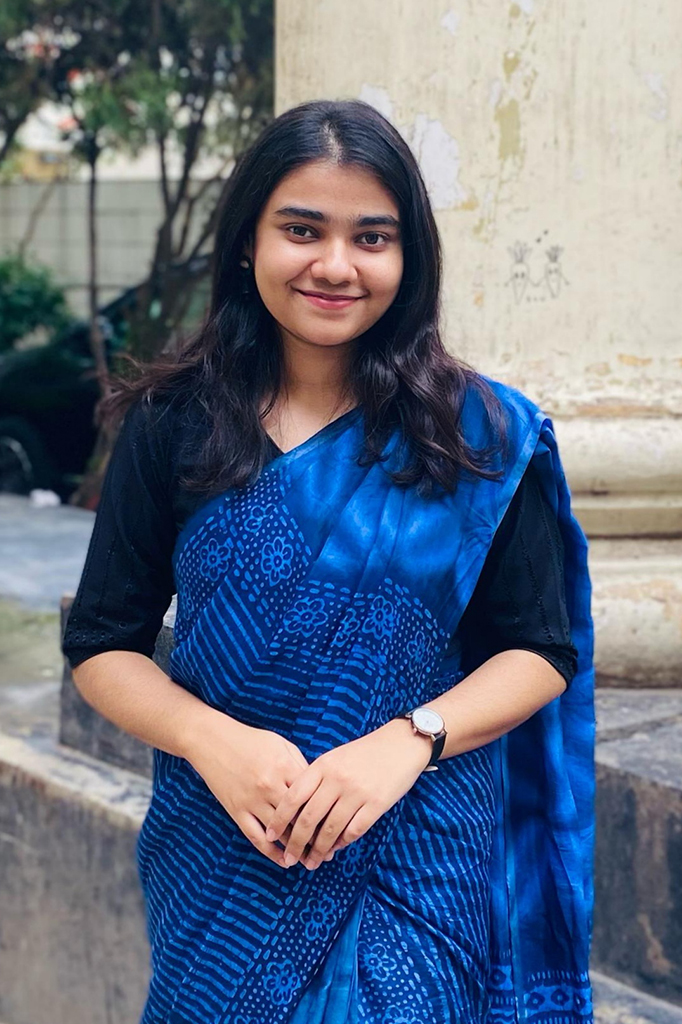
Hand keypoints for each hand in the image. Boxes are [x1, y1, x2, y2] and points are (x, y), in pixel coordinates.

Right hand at [184, 707, 336, 868]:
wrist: (213, 740)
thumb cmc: (251, 740)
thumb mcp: (281, 745)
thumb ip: (300, 766)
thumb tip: (318, 789)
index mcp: (285, 766)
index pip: (312, 797)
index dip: (326, 813)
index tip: (337, 825)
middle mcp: (270, 785)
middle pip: (298, 818)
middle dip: (315, 837)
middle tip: (329, 850)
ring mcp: (252, 800)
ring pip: (280, 832)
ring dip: (296, 849)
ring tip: (310, 860)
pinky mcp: (237, 810)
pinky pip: (256, 837)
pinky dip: (271, 853)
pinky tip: (284, 861)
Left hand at [264, 718, 432, 869]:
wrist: (400, 744)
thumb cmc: (364, 752)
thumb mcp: (334, 758)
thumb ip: (316, 778)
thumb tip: (297, 809)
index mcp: (323, 766)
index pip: (293, 796)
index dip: (279, 819)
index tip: (271, 835)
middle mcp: (337, 780)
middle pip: (309, 818)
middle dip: (296, 843)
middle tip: (289, 859)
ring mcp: (357, 793)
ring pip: (330, 830)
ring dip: (318, 850)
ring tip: (311, 863)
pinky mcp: (376, 804)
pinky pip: (354, 831)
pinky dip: (342, 843)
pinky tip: (335, 849)